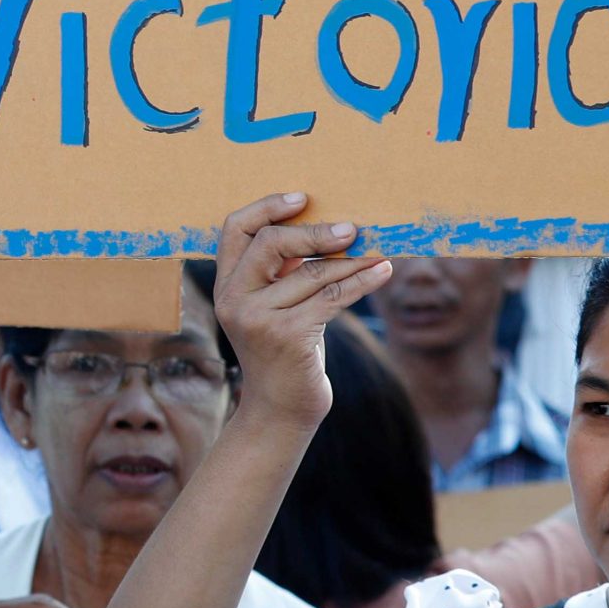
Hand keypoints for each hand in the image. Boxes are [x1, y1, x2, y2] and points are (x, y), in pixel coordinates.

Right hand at [212, 194, 392, 428]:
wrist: (279, 409)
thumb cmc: (283, 351)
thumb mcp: (273, 307)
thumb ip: (282, 271)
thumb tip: (328, 226)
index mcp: (226, 285)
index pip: (235, 228)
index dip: (267, 207)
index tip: (302, 198)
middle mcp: (234, 300)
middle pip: (271, 243)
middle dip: (315, 231)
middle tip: (352, 229)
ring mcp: (258, 319)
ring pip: (312, 272)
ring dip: (352, 260)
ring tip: (379, 251)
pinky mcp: (288, 337)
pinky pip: (333, 297)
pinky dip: (362, 281)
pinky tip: (383, 272)